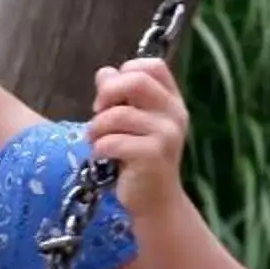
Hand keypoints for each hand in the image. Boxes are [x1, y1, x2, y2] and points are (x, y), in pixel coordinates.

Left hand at [88, 58, 190, 221]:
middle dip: (107, 94)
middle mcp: (174, 114)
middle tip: (97, 112)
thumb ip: (120, 96)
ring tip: (94, 140)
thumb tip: (104, 73)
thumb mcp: (131, 123)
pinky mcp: (152, 156)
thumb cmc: (139, 159)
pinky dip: (99, 147)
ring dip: (96, 127)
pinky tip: (101, 156)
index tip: (111, 95)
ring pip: (117, 114)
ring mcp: (166, 135)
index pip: (152, 66)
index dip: (125, 72)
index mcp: (172, 101)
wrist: (156, 202)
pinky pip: (112, 141)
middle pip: (136, 81)